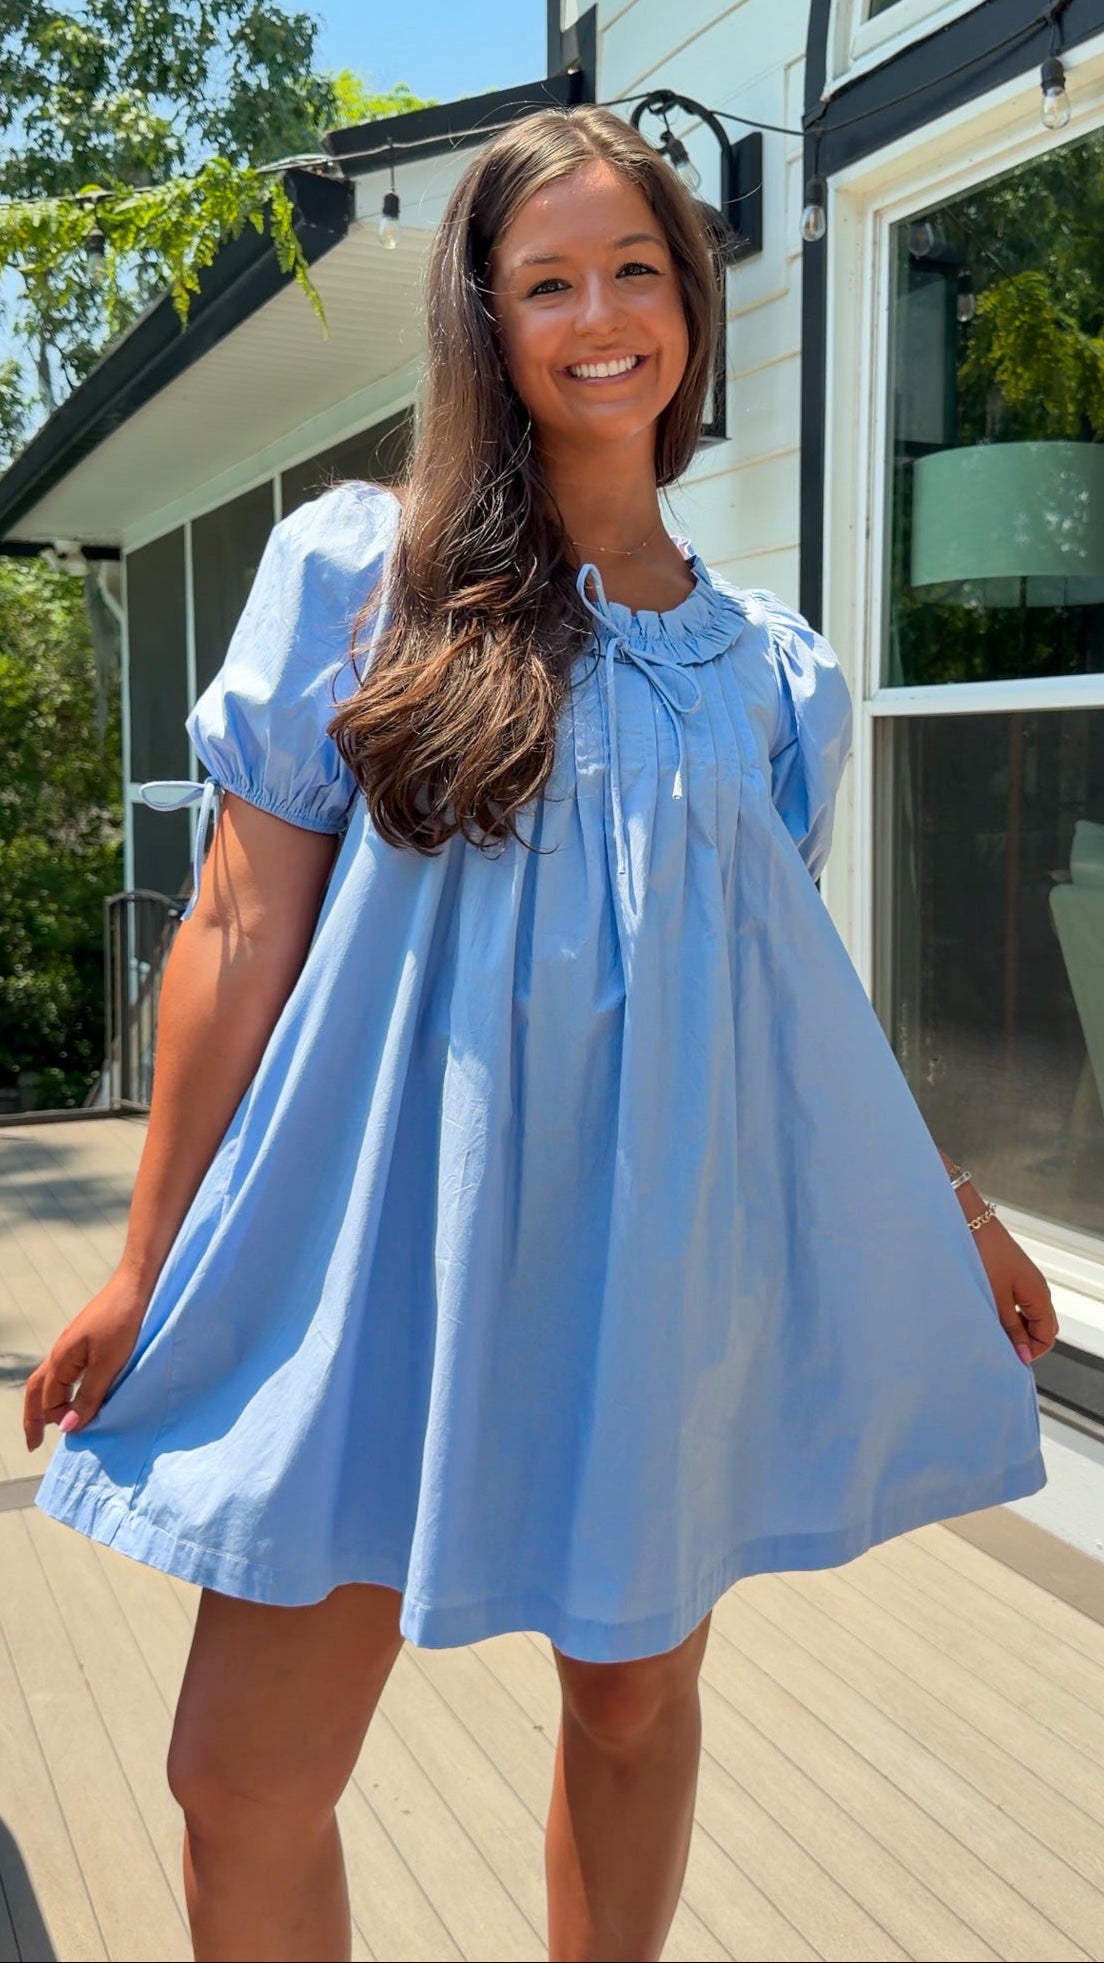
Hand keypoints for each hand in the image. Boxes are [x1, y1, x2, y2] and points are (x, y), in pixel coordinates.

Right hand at [23, 1271, 148, 1449]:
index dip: (60, 1420)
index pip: (48, 1401)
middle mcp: (61, 1352)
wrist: (137, 1284)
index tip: (80, 1432)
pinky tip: (77, 1394)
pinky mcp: (86, 1339)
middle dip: (33, 1417)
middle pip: (37, 1390)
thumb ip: (89, 1396)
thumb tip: (68, 1428)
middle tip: (32, 1444)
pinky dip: (64, 1388)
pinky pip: (66, 1370)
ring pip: (50, 1379)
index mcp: (61, 1358)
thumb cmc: (124, 1321)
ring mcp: (72, 1344)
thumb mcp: (109, 1364)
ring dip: (48, 1403)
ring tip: (53, 1423)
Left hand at [972, 1213, 1058, 1365]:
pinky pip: (1019, 1304)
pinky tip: (988, 1314)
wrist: (972, 1222)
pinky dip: (1008, 1315)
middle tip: (998, 1345)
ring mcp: (1027, 1283)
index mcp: (1039, 1297)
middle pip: (1041, 1328)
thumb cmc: (984, 1256)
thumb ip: (1011, 1329)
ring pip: (1029, 1317)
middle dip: (1024, 1341)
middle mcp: (1038, 1290)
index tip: (1007, 1356)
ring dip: (1014, 1328)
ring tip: (991, 1329)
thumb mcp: (996, 1299)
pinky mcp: (1014, 1277)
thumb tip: (1024, 1357)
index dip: (1029, 1351)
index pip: (1047, 1337)